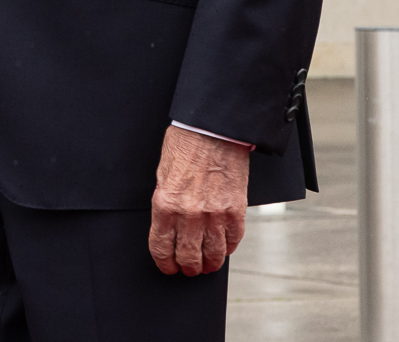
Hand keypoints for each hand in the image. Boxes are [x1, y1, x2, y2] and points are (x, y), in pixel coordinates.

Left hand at [149, 125, 250, 275]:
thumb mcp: (162, 174)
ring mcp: (214, 214)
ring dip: (210, 264)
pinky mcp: (236, 211)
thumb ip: (166, 203)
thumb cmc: (184, 146)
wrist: (213, 130)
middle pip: (188, 257)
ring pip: (214, 255)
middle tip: (189, 269)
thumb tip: (168, 226)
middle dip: (188, 268)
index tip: (168, 267)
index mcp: (165, 204)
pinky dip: (229, 248)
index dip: (165, 263)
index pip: (162, 247)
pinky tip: (224, 248)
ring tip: (207, 265)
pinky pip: (233, 240)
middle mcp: (189, 214)